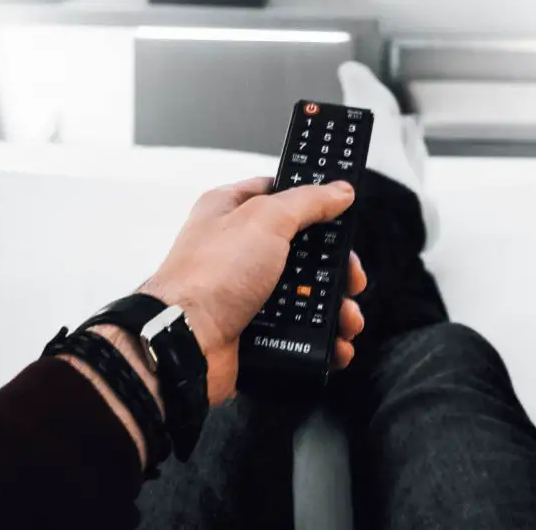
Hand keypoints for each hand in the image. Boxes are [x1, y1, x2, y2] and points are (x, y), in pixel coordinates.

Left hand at [141, 177, 366, 405]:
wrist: (184, 344)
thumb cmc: (208, 277)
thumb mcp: (266, 220)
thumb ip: (308, 201)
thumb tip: (337, 191)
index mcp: (231, 210)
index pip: (280, 193)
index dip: (313, 200)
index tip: (342, 210)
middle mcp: (238, 248)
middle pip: (302, 248)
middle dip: (334, 265)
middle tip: (351, 276)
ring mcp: (245, 290)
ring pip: (304, 292)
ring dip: (334, 305)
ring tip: (347, 316)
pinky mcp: (253, 328)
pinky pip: (297, 330)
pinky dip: (321, 336)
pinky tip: (336, 341)